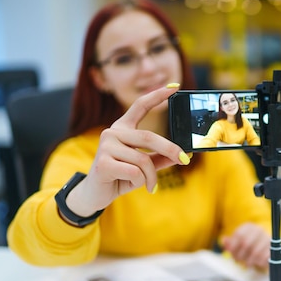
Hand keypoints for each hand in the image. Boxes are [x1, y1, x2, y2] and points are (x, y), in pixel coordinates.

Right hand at [65, 84, 189, 216]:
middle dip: (170, 149)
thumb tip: (185, 154)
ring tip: (150, 185)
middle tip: (185, 160)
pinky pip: (135, 172)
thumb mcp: (145, 167)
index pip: (140, 106)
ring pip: (143, 160)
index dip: (158, 95)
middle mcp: (113, 132)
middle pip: (149, 137)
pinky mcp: (103, 163)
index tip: (176, 86)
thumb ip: (161, 158)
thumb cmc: (121, 176)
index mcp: (123, 128)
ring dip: (151, 177)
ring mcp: (106, 146)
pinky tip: (130, 184)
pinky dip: (140, 182)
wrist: (95, 194)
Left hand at [221, 223, 270, 270]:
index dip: (233, 246)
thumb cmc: (248, 245)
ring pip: (255, 252)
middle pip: (246, 243)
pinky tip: (255, 263)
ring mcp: (267, 239)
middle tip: (238, 260)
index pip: (239, 235)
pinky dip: (258, 262)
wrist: (265, 247)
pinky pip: (264, 257)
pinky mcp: (273, 248)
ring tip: (246, 263)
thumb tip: (223, 240)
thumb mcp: (237, 243)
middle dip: (240, 254)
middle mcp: (259, 230)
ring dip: (248, 260)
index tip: (231, 253)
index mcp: (249, 227)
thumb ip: (229, 243)